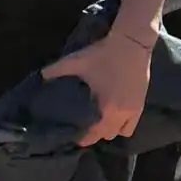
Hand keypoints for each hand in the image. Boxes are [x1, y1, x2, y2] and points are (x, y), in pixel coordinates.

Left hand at [45, 16, 155, 140]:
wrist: (132, 43)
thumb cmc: (103, 54)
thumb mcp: (76, 61)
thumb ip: (56, 71)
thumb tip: (40, 78)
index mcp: (104, 108)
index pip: (91, 134)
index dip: (81, 137)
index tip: (72, 135)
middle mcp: (120, 115)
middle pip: (104, 136)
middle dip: (93, 135)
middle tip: (82, 127)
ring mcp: (132, 111)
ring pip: (118, 133)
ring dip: (107, 130)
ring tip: (97, 123)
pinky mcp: (140, 106)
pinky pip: (130, 127)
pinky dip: (121, 126)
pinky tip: (113, 119)